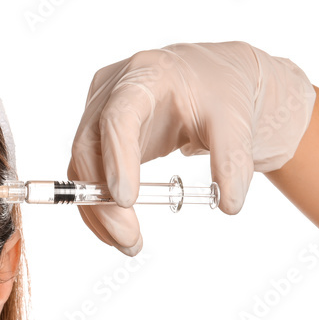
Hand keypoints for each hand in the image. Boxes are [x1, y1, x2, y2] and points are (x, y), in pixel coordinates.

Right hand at [68, 41, 315, 254]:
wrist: (215, 82)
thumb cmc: (222, 92)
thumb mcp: (237, 119)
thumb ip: (233, 158)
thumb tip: (228, 203)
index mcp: (146, 74)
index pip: (118, 118)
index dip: (116, 159)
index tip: (126, 201)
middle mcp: (111, 92)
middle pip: (89, 149)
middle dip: (103, 200)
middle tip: (129, 239)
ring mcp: (98, 114)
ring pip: (81, 168)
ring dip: (98, 211)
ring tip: (129, 244)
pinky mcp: (98, 137)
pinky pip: (87, 177)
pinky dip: (100, 208)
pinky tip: (119, 232)